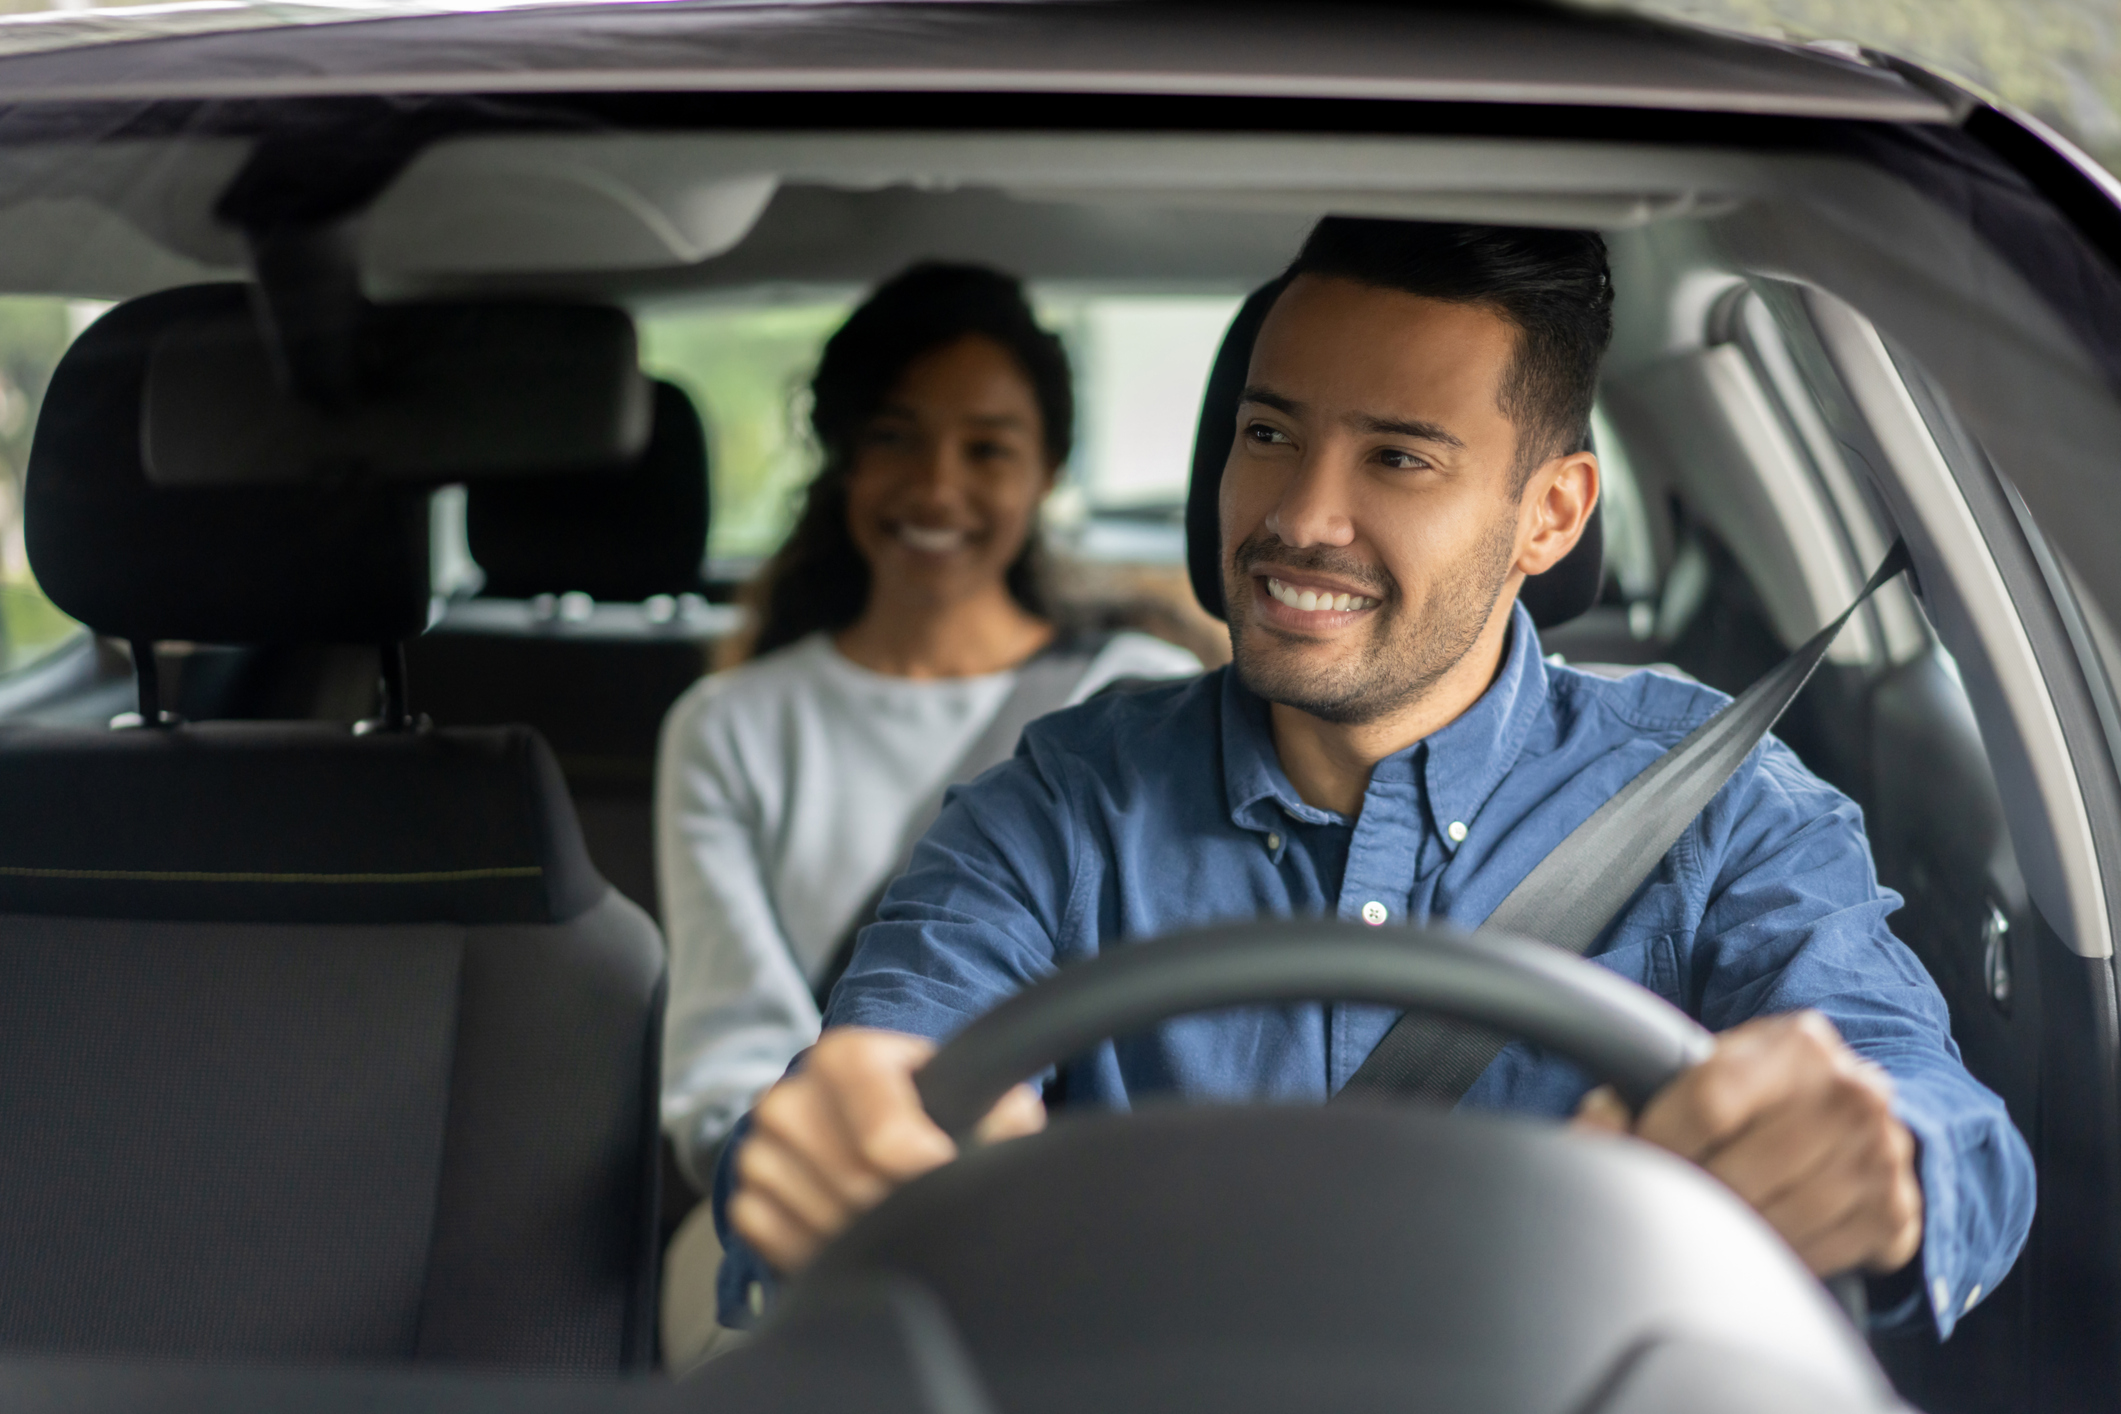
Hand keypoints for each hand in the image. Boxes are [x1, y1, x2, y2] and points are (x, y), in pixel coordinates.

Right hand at [729, 1026, 1045, 1273]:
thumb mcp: (973, 1088)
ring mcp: (760, 1146)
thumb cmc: (930, 1098)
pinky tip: (848, 1229)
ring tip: (889, 1211)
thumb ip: (1005, 1111)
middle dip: (900, 1206)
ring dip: (861, 1234)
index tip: (949, 1177)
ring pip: (817, 1221)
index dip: (930, 1172)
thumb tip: (1016, 1141)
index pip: (887, 1139)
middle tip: (925, 1198)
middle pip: (855, 1189)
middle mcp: (790, 1095)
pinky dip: (816, 1250)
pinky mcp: (744, 1192)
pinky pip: (778, 1241)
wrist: (871, 1104)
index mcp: (845, 1057)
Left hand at [1574, 1010, 1922, 1275]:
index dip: (1658, 1141)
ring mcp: (1882, 1156)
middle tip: (1664, 1201)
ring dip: (1726, 1235)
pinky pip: (1817, 1258)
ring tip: (1704, 1221)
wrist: (1845, 1115)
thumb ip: (1637, 1089)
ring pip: (1775, 1223)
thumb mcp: (1706, 1071)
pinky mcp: (1896, 1214)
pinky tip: (1755, 1240)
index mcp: (1797, 1044)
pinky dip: (1775, 1258)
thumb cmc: (1757, 1093)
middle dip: (1687, 1196)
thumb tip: (1590, 1130)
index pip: (1710, 1101)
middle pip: (1739, 1171)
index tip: (1632, 1159)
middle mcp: (1851, 1093)